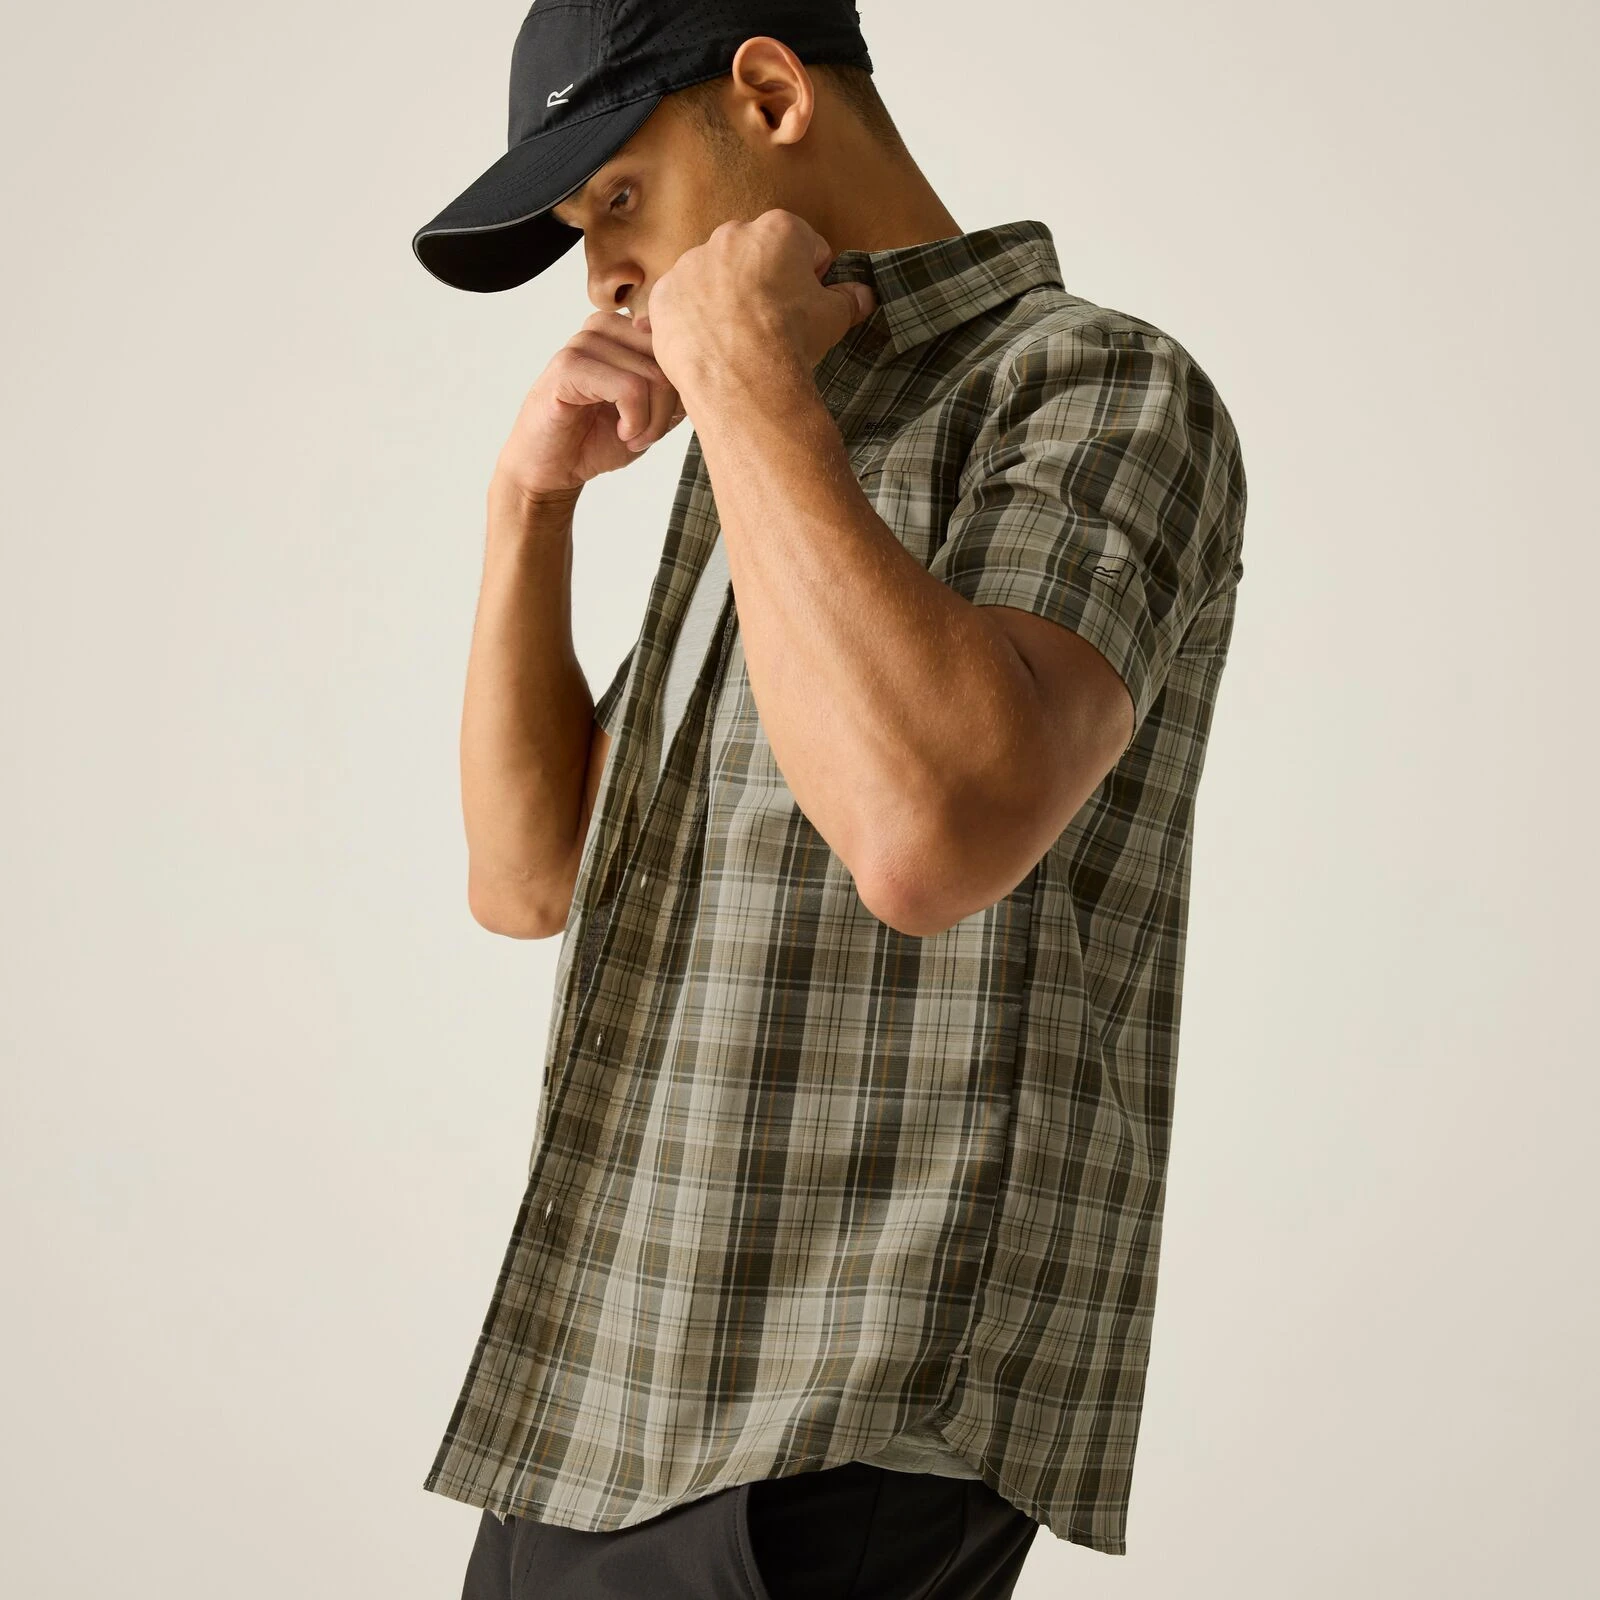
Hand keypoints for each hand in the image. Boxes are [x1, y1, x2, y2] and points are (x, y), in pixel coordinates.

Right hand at [493, 310, 689, 504]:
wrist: (550, 470)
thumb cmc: (597, 440)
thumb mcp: (651, 413)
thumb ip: (675, 388)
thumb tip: (708, 374)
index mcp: (623, 331)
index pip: (677, 347)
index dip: (681, 392)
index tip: (662, 422)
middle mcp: (604, 328)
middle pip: (670, 359)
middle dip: (668, 409)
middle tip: (647, 435)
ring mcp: (583, 343)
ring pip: (654, 375)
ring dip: (652, 421)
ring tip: (631, 437)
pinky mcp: (568, 367)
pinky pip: (628, 387)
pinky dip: (635, 420)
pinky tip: (620, 434)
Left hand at [641, 210, 877, 399]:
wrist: (743, 379)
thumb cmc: (791, 341)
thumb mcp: (834, 318)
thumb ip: (850, 298)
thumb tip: (863, 295)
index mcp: (778, 230)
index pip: (804, 245)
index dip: (812, 276)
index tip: (810, 301)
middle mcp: (730, 235)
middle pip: (754, 256)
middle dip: (765, 282)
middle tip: (774, 323)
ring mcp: (691, 263)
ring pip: (714, 277)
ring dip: (726, 299)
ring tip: (739, 339)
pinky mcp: (665, 294)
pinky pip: (682, 303)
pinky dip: (694, 320)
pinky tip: (711, 345)